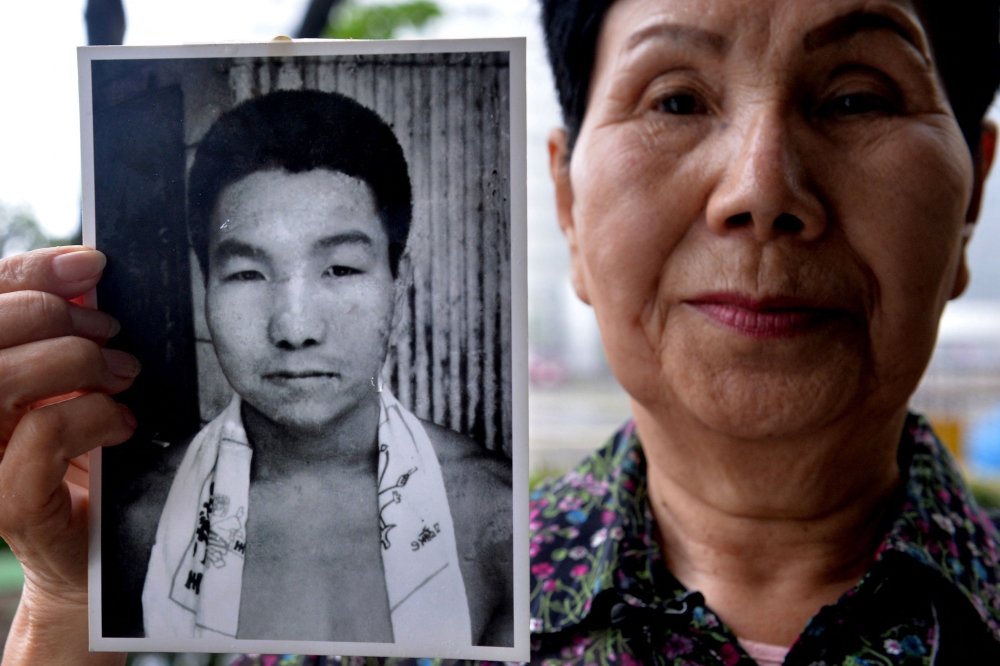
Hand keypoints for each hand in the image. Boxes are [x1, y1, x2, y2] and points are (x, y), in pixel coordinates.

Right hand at [0, 247, 138, 664]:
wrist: (88, 552)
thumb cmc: (81, 461)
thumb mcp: (69, 385)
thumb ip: (62, 336)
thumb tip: (86, 276)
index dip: (31, 273)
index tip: (90, 264)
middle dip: (58, 317)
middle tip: (111, 333)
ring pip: (2, 379)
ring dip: (76, 362)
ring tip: (122, 375)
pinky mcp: (6, 501)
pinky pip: (41, 435)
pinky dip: (92, 416)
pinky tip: (121, 424)